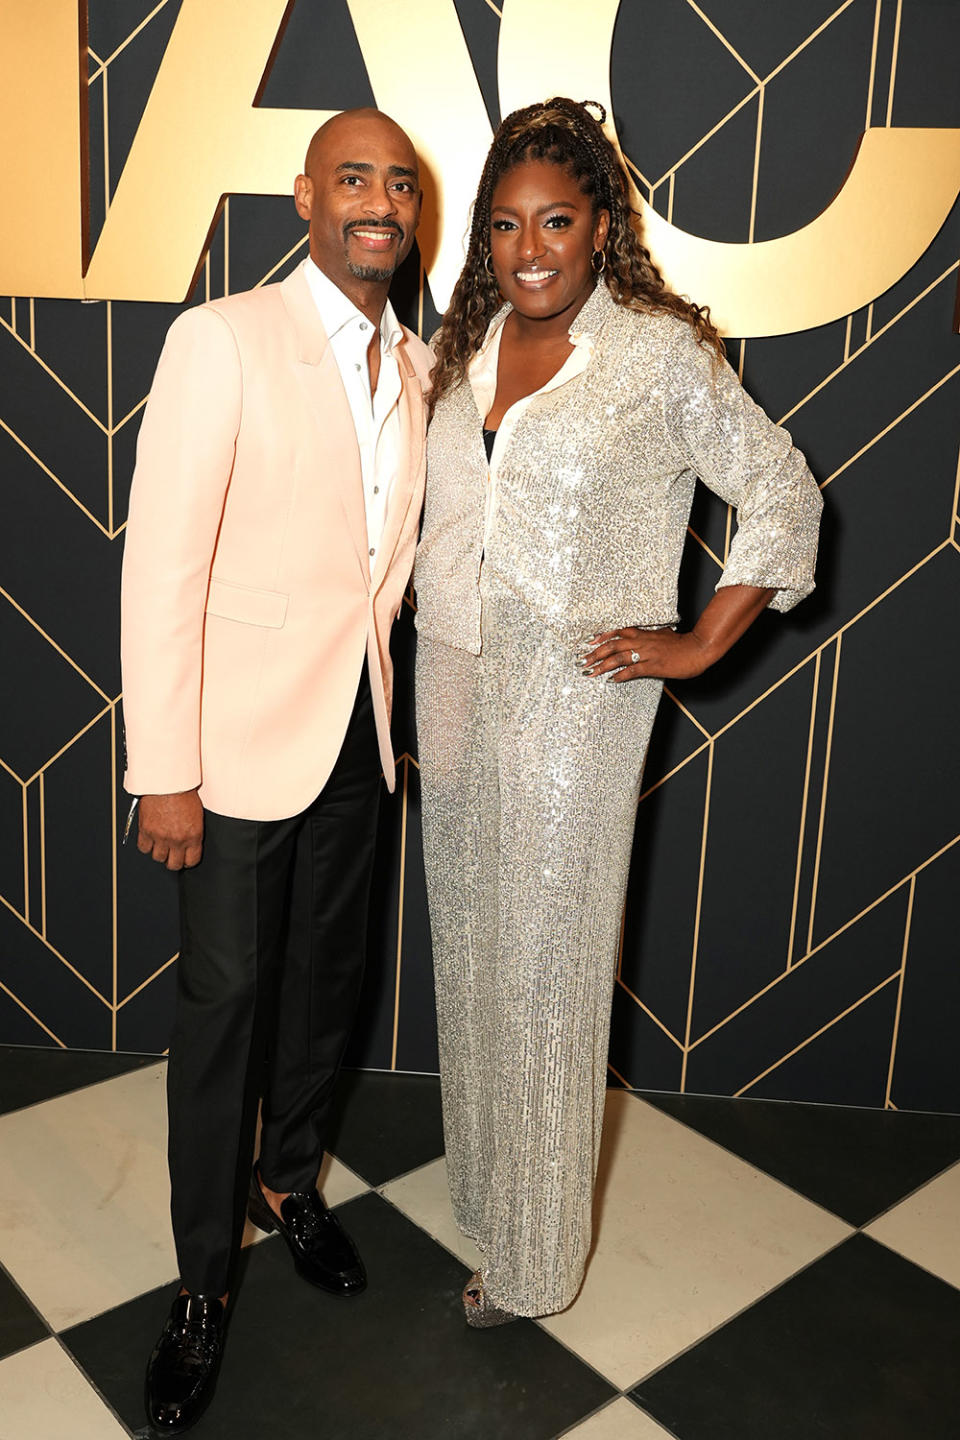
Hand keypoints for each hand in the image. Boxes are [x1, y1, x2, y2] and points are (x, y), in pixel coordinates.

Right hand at [137, 791, 203, 869]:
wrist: (167, 781)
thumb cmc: (183, 791)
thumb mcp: (197, 814)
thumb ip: (193, 831)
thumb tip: (190, 841)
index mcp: (193, 835)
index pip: (191, 860)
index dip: (188, 861)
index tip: (185, 859)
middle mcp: (177, 839)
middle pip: (174, 864)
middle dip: (173, 860)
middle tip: (172, 854)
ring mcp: (160, 836)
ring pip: (157, 857)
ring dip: (159, 852)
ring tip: (161, 844)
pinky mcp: (146, 831)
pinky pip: (144, 848)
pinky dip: (146, 845)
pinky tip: (150, 838)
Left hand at [579, 626, 713, 681]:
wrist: (698, 648)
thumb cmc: (681, 643)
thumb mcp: (662, 634)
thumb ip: (648, 635)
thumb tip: (638, 636)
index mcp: (643, 633)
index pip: (617, 631)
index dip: (601, 636)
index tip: (588, 642)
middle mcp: (642, 641)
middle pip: (612, 645)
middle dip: (595, 653)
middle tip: (582, 660)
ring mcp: (647, 654)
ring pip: (619, 657)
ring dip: (602, 665)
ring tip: (590, 672)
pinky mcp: (654, 666)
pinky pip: (633, 670)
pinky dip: (620, 676)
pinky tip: (611, 680)